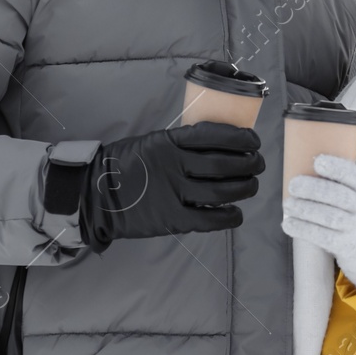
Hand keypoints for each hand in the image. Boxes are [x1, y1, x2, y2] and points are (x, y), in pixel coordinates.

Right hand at [82, 122, 262, 251]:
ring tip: (251, 185)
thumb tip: (221, 142)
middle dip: (249, 163)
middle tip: (258, 164)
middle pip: (224, 164)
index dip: (240, 137)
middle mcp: (174, 165)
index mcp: (169, 142)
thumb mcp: (153, 142)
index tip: (253, 141)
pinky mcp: (171, 219)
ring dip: (244, 188)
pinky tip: (236, 213)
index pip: (214, 135)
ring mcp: (173, 193)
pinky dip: (229, 217)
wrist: (97, 195)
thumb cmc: (127, 165)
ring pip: (222, 191)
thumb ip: (182, 143)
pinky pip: (209, 219)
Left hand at [282, 154, 355, 290]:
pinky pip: (323, 237)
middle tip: (293, 185)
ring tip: (288, 205)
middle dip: (314, 189)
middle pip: (339, 196)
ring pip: (330, 217)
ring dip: (305, 209)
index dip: (336, 168)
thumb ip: (344, 185)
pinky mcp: (346, 247)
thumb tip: (305, 169)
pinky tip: (289, 224)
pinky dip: (304, 229)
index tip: (317, 162)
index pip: (355, 176)